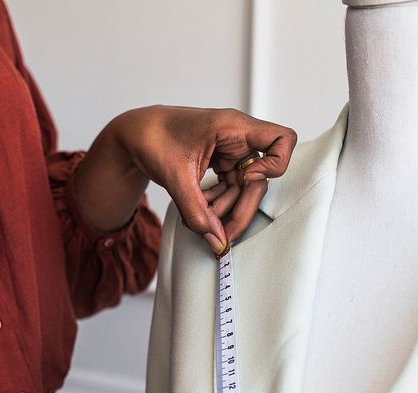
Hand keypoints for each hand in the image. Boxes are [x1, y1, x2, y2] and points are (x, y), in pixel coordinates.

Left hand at [110, 106, 296, 253]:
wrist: (134, 134)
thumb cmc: (153, 139)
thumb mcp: (175, 178)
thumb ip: (197, 211)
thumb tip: (217, 240)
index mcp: (233, 127)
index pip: (282, 139)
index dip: (274, 166)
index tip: (247, 179)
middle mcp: (237, 137)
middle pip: (260, 178)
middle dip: (242, 208)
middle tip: (224, 235)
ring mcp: (230, 151)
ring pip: (244, 188)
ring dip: (226, 210)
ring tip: (201, 222)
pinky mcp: (220, 162)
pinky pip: (229, 188)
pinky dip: (216, 204)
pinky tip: (199, 212)